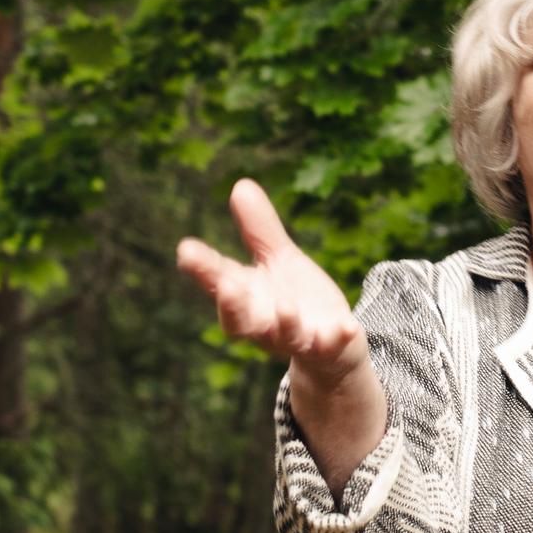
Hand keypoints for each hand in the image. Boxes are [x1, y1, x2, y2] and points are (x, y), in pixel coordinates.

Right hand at [175, 179, 368, 389]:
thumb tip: (240, 185)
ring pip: (285, 335)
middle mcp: (264, 323)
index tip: (186, 250)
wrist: (332, 346)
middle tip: (225, 285)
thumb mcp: (278, 259)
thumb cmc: (295, 298)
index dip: (201, 269)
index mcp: (247, 298)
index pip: (218, 282)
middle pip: (241, 320)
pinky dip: (337, 338)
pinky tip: (346, 328)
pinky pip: (331, 346)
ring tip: (286, 307)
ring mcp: (297, 338)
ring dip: (285, 322)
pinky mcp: (328, 348)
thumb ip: (259, 229)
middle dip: (233, 305)